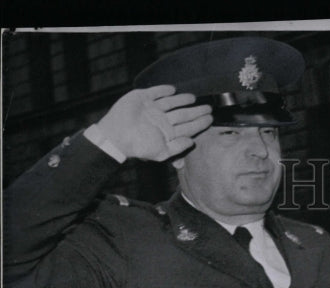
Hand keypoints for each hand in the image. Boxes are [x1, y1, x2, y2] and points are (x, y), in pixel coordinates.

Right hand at [96, 86, 212, 160]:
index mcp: (168, 132)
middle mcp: (163, 120)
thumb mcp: (161, 152)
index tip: (211, 119)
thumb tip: (192, 142)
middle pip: (184, 114)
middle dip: (197, 111)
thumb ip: (178, 147)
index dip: (200, 123)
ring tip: (194, 98)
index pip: (189, 127)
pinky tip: (173, 89)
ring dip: (183, 99)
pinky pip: (156, 92)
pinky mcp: (142, 98)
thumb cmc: (138, 147)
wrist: (116, 136)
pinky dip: (164, 90)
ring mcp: (153, 109)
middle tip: (209, 108)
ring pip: (172, 102)